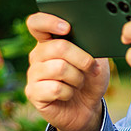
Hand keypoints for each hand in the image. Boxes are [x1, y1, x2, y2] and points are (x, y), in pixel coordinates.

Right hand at [25, 13, 109, 130]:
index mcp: (50, 41)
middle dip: (82, 59)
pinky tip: (69, 95)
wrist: (88, 108)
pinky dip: (69, 92)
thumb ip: (91, 46)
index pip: (37, 23)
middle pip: (58, 47)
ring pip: (59, 68)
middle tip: (91, 68)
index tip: (67, 27)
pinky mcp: (33, 93)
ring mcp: (33, 74)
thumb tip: (91, 36)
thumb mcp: (97, 60)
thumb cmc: (90, 80)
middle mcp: (37, 55)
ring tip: (79, 83)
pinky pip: (54, 88)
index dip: (49, 22)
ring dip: (77, 78)